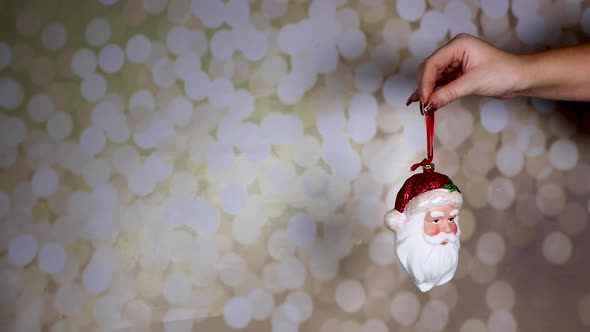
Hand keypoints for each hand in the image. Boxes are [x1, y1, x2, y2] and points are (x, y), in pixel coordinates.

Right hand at [406, 33, 526, 111]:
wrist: (521, 78)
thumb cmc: (505, 73)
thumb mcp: (474, 83)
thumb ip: (448, 93)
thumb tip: (429, 104)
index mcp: (458, 45)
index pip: (432, 63)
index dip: (425, 83)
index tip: (423, 101)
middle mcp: (454, 51)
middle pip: (429, 70)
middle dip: (425, 88)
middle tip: (423, 106)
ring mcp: (455, 62)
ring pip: (433, 77)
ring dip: (428, 92)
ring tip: (423, 108)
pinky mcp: (458, 73)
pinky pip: (441, 83)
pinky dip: (434, 93)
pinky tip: (426, 102)